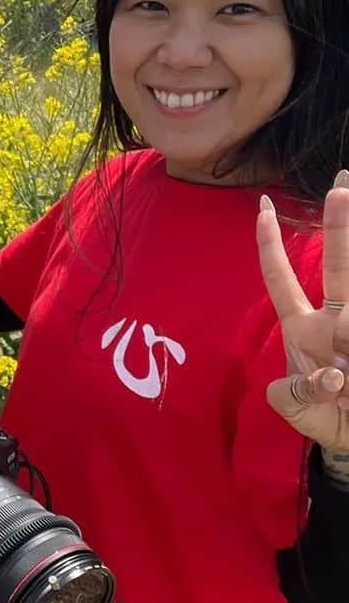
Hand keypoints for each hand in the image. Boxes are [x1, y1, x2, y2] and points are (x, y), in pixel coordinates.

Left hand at [257, 172, 348, 453]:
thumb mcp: (298, 409)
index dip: (270, 244)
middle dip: (342, 226)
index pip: (281, 278)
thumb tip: (326, 379)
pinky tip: (346, 358)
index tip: (262, 207)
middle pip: (339, 266)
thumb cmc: (328, 418)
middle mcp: (337, 321)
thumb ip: (294, 395)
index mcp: (302, 329)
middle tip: (342, 184)